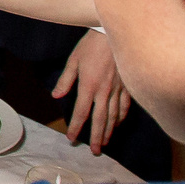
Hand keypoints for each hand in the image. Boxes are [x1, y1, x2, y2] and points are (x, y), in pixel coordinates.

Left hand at [53, 30, 130, 151]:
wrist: (114, 32)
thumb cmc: (91, 44)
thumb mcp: (74, 60)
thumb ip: (66, 80)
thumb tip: (56, 96)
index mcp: (88, 86)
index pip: (81, 112)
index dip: (76, 127)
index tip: (71, 138)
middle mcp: (104, 91)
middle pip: (100, 120)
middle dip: (96, 137)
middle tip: (94, 151)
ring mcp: (118, 89)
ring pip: (114, 115)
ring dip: (109, 130)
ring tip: (105, 142)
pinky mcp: (128, 84)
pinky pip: (125, 105)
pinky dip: (122, 116)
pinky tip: (119, 123)